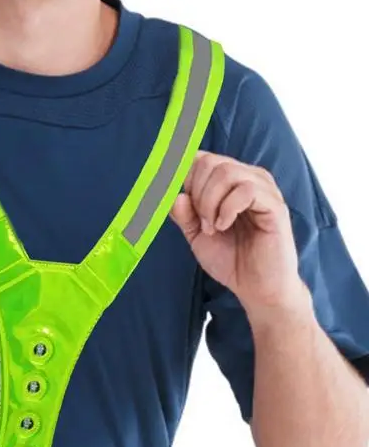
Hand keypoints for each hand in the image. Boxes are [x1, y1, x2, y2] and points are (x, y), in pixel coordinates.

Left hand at [170, 152, 308, 316]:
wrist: (256, 287)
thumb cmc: (230, 260)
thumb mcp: (197, 236)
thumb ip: (184, 215)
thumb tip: (173, 195)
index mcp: (229, 183)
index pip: (201, 159)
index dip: (183, 178)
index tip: (180, 204)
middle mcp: (248, 179)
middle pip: (210, 163)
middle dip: (196, 194)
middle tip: (202, 223)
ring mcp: (263, 189)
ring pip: (226, 172)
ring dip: (210, 203)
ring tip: (213, 228)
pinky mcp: (274, 205)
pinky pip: (245, 190)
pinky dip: (226, 209)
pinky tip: (224, 226)